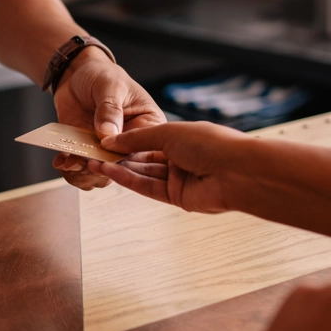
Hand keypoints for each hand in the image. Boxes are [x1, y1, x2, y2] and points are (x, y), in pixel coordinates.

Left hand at [52, 51, 164, 189]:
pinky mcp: (86, 148)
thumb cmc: (102, 74)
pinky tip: (61, 161)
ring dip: (83, 171)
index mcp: (147, 126)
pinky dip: (69, 165)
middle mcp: (129, 141)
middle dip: (101, 168)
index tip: (107, 158)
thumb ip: (110, 109)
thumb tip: (108, 134)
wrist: (77, 74)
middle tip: (84, 163)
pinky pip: (79, 164)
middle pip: (121, 165)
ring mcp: (106, 147)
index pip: (141, 148)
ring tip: (70, 163)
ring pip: (100, 171)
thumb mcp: (109, 86)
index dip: (125, 156)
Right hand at [87, 121, 248, 212]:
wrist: (238, 171)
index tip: (103, 139)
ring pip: (142, 174)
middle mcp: (180, 159)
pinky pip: (148, 187)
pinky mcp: (177, 197)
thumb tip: (111, 140)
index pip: (147, 140)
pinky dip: (129, 180)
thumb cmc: (210, 143)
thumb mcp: (167, 132)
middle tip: (93, 153)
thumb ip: (137, 138)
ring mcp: (179, 179)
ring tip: (95, 162)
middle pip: (142, 159)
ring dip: (118, 168)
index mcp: (182, 139)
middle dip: (118, 156)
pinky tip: (110, 171)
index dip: (125, 141)